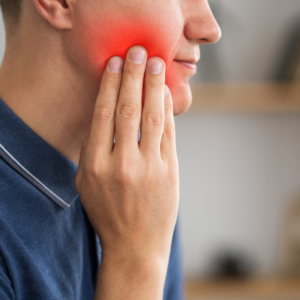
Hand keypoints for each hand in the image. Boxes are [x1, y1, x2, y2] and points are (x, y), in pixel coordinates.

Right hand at [75, 46, 178, 298]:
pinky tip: (165, 94)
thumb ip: (93, 150)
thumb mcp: (87, 183)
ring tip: (156, 64)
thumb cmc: (108, 213)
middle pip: (128, 109)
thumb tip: (105, 115)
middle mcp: (122, 163)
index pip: (103, 114)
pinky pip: (169, 133)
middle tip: (138, 51)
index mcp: (96, 165)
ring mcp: (149, 168)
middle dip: (133, 76)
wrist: (135, 245)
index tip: (115, 63)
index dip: (109, 84)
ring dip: (154, 86)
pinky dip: (168, 110)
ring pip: (152, 117)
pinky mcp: (170, 172)